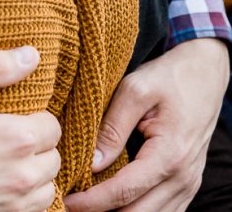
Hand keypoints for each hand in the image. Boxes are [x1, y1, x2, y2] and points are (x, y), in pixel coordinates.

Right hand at [0, 46, 61, 211]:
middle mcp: (20, 177)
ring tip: (8, 159)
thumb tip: (31, 55)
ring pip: (45, 188)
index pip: (52, 125)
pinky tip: (1, 182)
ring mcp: (10, 206)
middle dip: (38, 144)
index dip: (36, 115)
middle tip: (10, 134)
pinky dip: (23, 198)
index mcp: (15, 138)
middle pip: (53, 157)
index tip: (14, 114)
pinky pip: (30, 211)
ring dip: (34, 173)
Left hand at [64, 38, 229, 211]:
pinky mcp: (186, 183)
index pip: (124, 191)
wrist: (205, 74)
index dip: (92, 201)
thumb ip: (113, 127)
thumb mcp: (135, 90)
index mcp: (169, 155)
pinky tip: (113, 199)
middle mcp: (182, 177)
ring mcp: (187, 184)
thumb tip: (93, 162)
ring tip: (88, 201)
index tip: (67, 200)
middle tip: (72, 203)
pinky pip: (162, 210)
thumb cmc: (169, 77)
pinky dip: (136, 209)